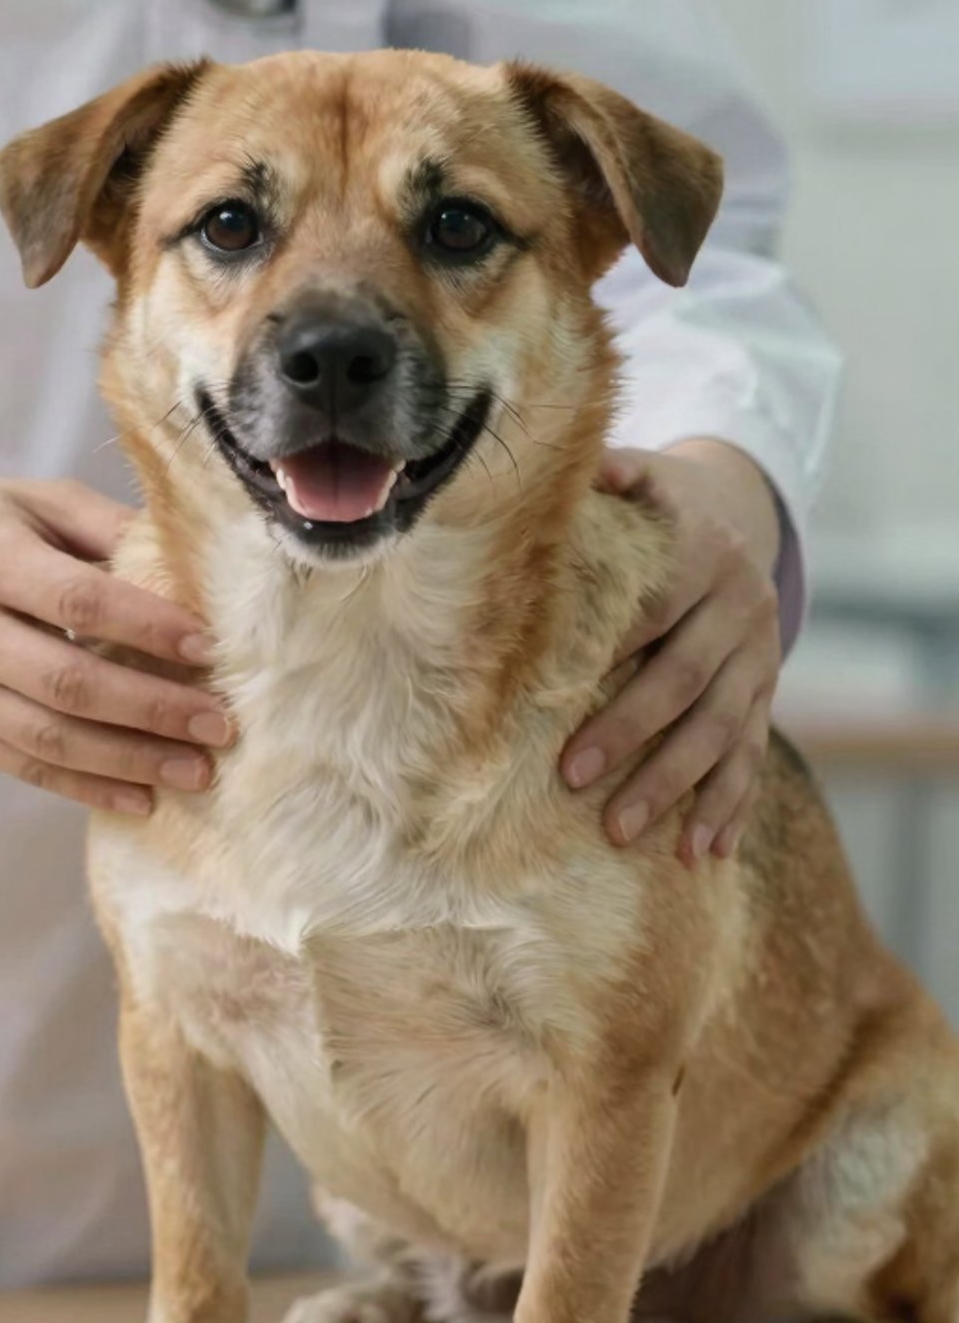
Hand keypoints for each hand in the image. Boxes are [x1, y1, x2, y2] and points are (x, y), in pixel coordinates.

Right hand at [0, 465, 230, 815]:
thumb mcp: (25, 498)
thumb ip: (101, 524)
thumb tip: (188, 564)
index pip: (80, 600)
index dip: (149, 627)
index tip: (209, 647)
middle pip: (71, 682)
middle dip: (155, 710)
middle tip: (221, 725)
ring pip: (51, 738)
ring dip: (131, 761)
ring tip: (196, 772)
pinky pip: (24, 767)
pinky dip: (85, 787)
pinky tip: (139, 797)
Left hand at [562, 441, 782, 864]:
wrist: (737, 510)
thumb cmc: (655, 502)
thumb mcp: (638, 474)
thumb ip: (606, 474)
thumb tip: (564, 471)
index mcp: (702, 551)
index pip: (654, 611)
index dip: (608, 652)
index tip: (554, 695)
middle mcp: (741, 606)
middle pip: (686, 679)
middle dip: (630, 732)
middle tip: (571, 777)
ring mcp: (760, 655)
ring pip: (723, 728)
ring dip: (676, 785)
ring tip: (624, 832)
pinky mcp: (768, 691)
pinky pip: (754, 754)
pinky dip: (730, 804)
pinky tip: (704, 851)